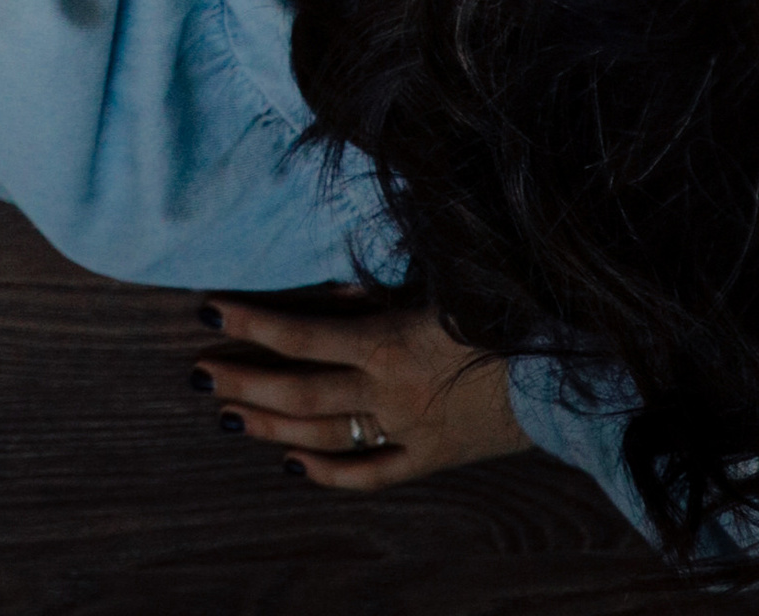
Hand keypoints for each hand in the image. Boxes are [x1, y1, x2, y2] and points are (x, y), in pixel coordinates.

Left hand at [190, 297, 525, 489]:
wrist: (561, 373)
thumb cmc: (499, 309)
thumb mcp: (436, 283)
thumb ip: (377, 291)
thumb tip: (325, 296)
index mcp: (388, 340)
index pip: (301, 332)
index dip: (251, 321)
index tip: (207, 310)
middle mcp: (388, 391)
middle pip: (299, 390)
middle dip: (243, 380)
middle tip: (196, 375)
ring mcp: (406, 429)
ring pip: (324, 434)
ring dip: (270, 426)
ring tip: (225, 417)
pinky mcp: (428, 458)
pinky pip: (370, 475)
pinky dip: (329, 473)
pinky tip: (292, 467)